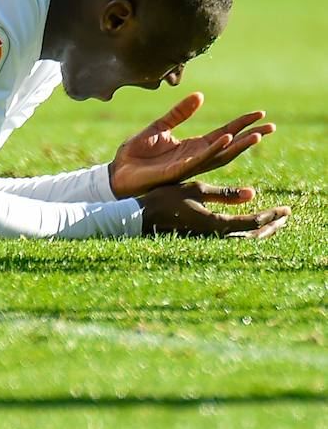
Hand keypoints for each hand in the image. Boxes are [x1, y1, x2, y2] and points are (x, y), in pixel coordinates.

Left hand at [109, 93, 274, 197]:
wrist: (117, 171)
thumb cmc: (136, 154)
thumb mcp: (160, 127)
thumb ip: (179, 113)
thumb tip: (200, 96)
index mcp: (192, 147)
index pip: (223, 133)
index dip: (241, 124)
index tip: (260, 114)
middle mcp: (194, 157)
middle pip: (229, 146)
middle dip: (250, 136)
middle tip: (271, 126)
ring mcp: (187, 165)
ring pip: (220, 155)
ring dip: (239, 144)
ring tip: (257, 134)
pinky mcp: (177, 171)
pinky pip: (199, 160)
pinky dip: (214, 149)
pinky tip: (226, 138)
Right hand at [137, 182, 290, 237]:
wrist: (141, 218)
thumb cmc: (166, 200)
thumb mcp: (196, 189)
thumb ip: (225, 193)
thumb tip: (253, 193)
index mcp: (216, 224)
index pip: (253, 222)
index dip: (272, 215)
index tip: (286, 210)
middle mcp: (215, 236)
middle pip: (252, 236)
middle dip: (270, 226)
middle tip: (284, 218)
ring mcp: (208, 240)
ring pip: (241, 239)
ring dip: (258, 231)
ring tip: (270, 225)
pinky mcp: (202, 239)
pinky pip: (230, 239)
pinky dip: (243, 233)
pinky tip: (244, 228)